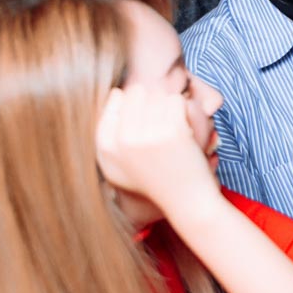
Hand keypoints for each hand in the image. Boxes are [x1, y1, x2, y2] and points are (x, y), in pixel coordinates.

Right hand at [95, 84, 220, 221]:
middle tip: (162, 123)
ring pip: (158, 94)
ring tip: (172, 129)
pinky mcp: (171, 131)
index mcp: (106, 146)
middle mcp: (122, 140)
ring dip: (169, 107)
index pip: (116, 98)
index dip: (135, 104)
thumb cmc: (154, 182)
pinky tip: (184, 130)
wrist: (186, 201)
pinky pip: (177, 101)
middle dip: (152, 102)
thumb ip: (108, 134)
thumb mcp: (118, 167)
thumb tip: (115, 93)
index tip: (146, 121)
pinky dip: (184, 112)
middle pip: (137, 91)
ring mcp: (147, 134)